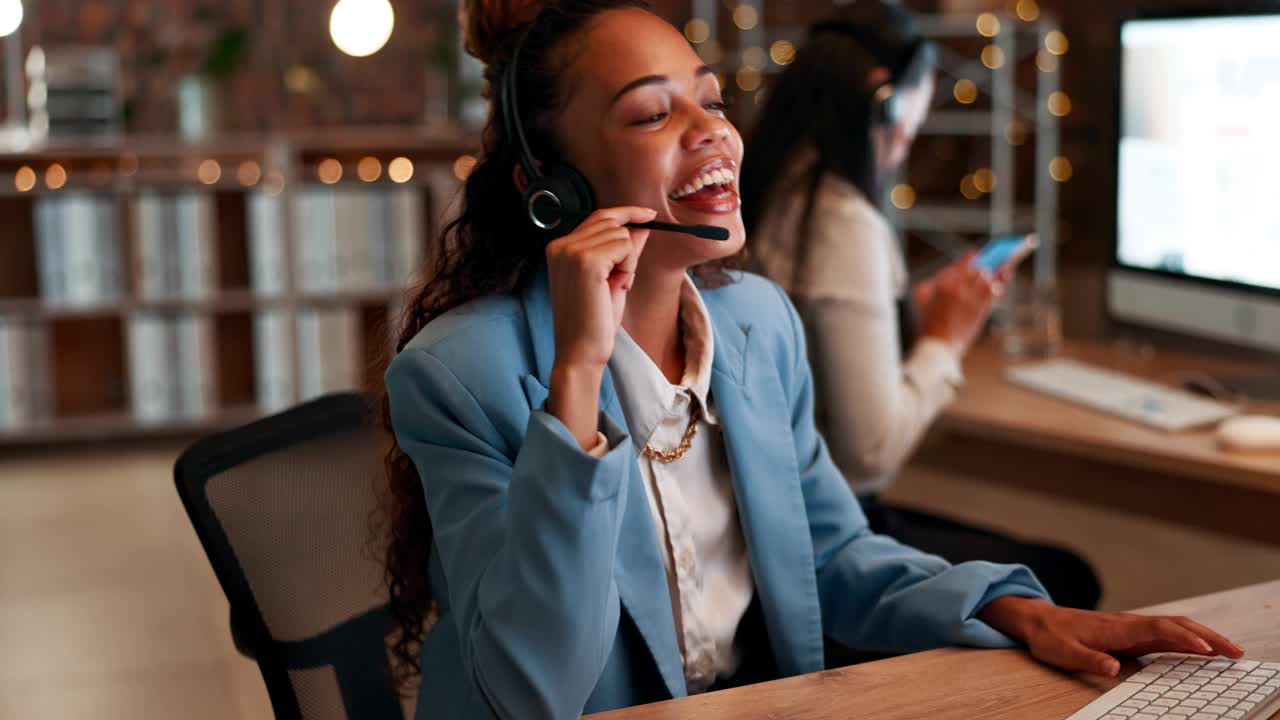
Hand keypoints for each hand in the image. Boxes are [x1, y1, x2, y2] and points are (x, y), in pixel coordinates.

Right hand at [545, 206, 654, 446]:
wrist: (580, 352)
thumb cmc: (594, 321)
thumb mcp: (612, 278)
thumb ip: (624, 251)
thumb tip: (642, 226)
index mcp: (560, 248)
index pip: (599, 217)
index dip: (627, 213)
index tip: (649, 215)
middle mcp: (561, 244)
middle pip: (612, 223)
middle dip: (626, 249)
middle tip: (619, 281)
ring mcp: (571, 251)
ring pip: (622, 235)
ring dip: (627, 261)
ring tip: (612, 288)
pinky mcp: (586, 261)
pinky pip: (625, 246)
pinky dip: (628, 266)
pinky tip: (615, 286)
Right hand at [916, 251, 1002, 353]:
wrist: (938, 345)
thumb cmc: (928, 324)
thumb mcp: (921, 299)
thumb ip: (932, 282)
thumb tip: (945, 273)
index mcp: (942, 284)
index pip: (961, 264)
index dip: (969, 258)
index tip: (975, 254)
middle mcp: (957, 287)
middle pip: (977, 269)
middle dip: (983, 266)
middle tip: (993, 261)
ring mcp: (970, 298)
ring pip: (987, 278)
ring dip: (993, 274)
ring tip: (1002, 269)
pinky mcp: (980, 309)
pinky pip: (993, 291)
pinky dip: (999, 284)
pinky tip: (1001, 282)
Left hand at [980, 597, 1244, 677]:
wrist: (1038, 620)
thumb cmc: (1051, 637)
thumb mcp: (1063, 653)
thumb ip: (1089, 659)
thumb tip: (1113, 668)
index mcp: (1116, 628)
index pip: (1157, 629)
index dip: (1183, 639)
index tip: (1207, 650)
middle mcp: (1128, 624)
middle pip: (1175, 625)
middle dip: (1207, 636)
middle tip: (1234, 652)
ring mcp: (1131, 627)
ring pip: (1174, 627)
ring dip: (1203, 636)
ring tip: (1229, 651)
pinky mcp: (1131, 633)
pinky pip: (1166, 634)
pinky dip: (1188, 640)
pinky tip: (1202, 650)